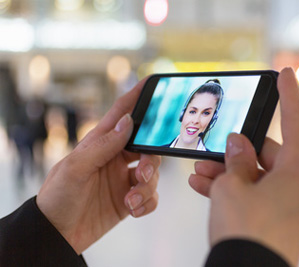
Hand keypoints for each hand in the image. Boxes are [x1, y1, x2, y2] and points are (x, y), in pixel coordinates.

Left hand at [37, 78, 160, 254]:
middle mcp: (115, 158)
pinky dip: (147, 203)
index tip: (151, 83)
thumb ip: (103, 145)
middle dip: (151, 161)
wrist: (57, 235)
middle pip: (148, 147)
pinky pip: (151, 196)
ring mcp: (123, 179)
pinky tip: (133, 209)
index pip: (122, 115)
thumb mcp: (76, 168)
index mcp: (100, 144)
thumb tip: (127, 122)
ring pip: (153, 174)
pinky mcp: (130, 198)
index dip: (136, 97)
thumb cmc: (57, 197)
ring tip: (131, 199)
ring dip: (148, 187)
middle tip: (143, 173)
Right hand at [189, 68, 298, 265]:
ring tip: (198, 170)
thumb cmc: (246, 229)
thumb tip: (238, 142)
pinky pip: (252, 195)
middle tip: (210, 149)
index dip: (288, 94)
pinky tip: (203, 186)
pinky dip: (231, 189)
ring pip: (254, 176)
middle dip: (233, 150)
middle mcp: (297, 184)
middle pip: (266, 153)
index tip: (285, 72)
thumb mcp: (233, 186)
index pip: (295, 121)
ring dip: (226, 171)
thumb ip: (235, 160)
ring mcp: (286, 203)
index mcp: (296, 169)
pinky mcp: (274, 219)